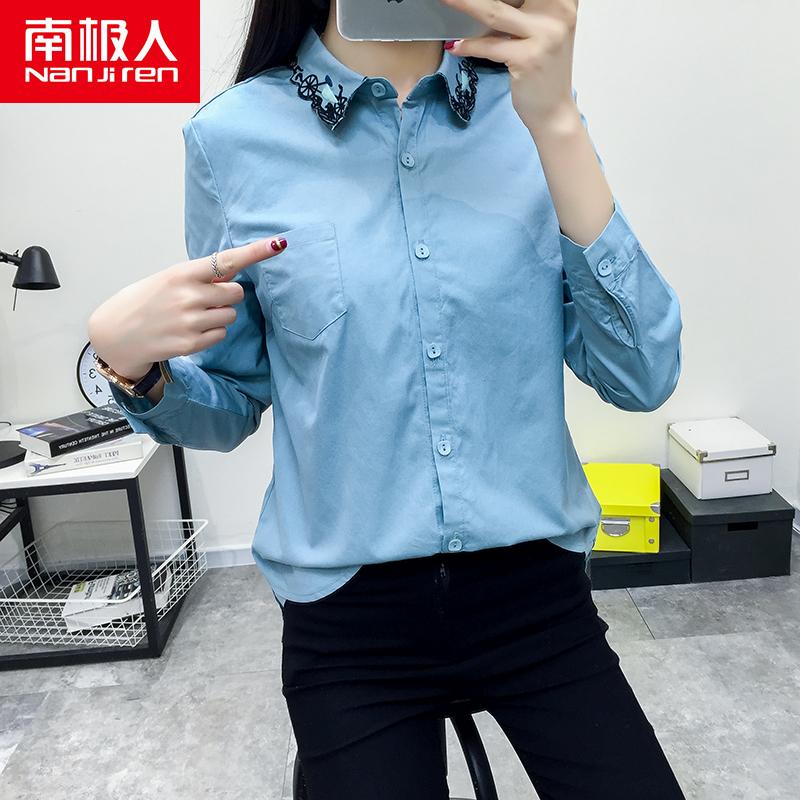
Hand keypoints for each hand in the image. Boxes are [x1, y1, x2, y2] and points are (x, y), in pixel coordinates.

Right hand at [87, 236, 287, 380]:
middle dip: (226, 295)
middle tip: (203, 299)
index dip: (255, 252)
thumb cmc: (147, 301)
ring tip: (193, 316)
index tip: (279, 243)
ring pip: (231, 315)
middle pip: (236, 292)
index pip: (227, 260)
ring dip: (220, 315)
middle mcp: (188, 296)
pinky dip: (212, 332)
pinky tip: (190, 331)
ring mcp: (190, 322)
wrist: (116, 334)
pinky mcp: (191, 344)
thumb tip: (235, 270)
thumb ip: (201, 275)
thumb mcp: (168, 279)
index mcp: (182, 274)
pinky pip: (221, 333)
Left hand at [440, 0, 579, 132]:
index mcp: (563, 0)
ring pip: (494, 12)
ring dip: (464, 4)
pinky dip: (468, 46)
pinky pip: (489, 46)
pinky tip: (454, 46)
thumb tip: (482, 4)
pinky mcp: (528, 59)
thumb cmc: (543, 70)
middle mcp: (558, 13)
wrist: (554, 111)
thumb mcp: (540, 30)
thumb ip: (524, 9)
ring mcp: (545, 35)